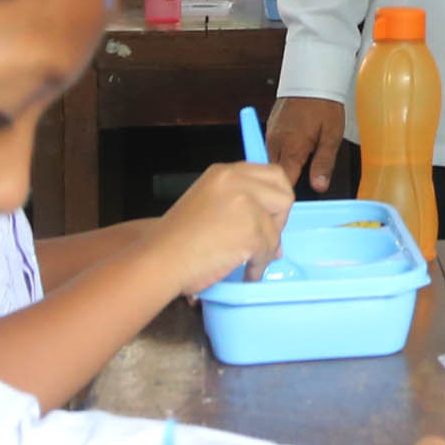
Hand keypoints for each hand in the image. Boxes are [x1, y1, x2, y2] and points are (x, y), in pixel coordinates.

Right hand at [152, 161, 292, 295]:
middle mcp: (237, 180)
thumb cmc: (176, 239)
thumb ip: (239, 206)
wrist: (160, 259)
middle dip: (279, 218)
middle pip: (284, 193)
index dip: (274, 199)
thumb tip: (273, 230)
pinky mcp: (251, 229)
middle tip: (264, 239)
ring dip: (267, 249)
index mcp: (225, 172)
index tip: (266, 218)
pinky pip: (269, 250)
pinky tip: (244, 273)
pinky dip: (258, 266)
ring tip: (248, 263)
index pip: (272, 174)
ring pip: (277, 227)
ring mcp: (245, 203)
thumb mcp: (208, 205)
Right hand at [266, 96, 346, 193]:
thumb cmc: (324, 105)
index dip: (289, 194)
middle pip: (273, 174)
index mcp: (292, 147)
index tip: (295, 202)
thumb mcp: (331, 135)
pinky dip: (279, 157)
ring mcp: (270, 135)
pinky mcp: (270, 129)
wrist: (311, 78)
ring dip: (280, 170)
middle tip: (296, 189)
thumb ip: (324, 163)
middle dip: (282, 184)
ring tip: (296, 172)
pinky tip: (293, 156)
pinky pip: (270, 150)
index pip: (284, 181)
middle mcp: (276, 142)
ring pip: (270, 163)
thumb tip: (319, 187)